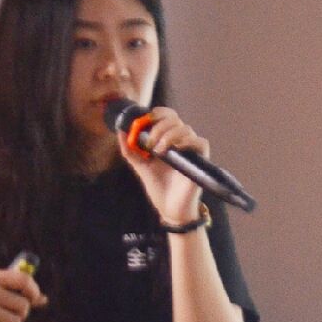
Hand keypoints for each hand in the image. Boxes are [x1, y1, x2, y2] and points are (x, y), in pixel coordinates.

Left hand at [118, 105, 207, 226]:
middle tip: (150, 143)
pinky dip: (187, 142)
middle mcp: (181, 141)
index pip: (168, 116)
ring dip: (169, 136)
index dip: (158, 113)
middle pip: (175, 119)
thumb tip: (121, 132)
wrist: (169, 209)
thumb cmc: (159, 187)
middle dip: (159, 127)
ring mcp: (191, 150)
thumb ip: (130, 150)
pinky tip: (175, 150)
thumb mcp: (140, 166)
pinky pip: (200, 142)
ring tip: (158, 151)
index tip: (145, 120)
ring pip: (186, 129)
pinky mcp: (200, 160)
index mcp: (168, 139)